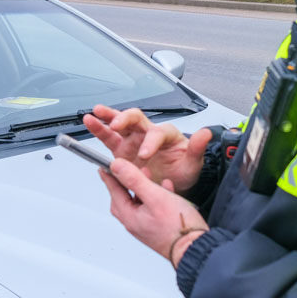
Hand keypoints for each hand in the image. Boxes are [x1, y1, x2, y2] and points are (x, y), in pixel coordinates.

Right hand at [84, 105, 212, 193]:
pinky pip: (109, 138)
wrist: (174, 183)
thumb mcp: (193, 162)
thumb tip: (206, 133)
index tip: (145, 154)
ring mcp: (134, 141)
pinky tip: (90, 123)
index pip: (157, 133)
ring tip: (94, 114)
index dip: (150, 142)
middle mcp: (148, 133)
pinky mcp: (122, 151)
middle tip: (117, 124)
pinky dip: (99, 130)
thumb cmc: (183, 170)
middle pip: (135, 118)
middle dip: (125, 119)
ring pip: (119, 124)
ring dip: (107, 118)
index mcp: (166, 135)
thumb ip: (197, 148)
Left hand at [99, 158, 207, 263]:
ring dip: (143, 188)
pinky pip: (152, 209)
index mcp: (130, 216)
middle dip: (125, 182)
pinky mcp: (158, 229)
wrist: (194, 248)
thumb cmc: (177, 227)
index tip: (104, 168)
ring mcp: (147, 227)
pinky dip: (155, 196)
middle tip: (125, 171)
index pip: (114, 192)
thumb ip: (135, 180)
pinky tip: (166, 190)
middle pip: (124, 199)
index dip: (110, 177)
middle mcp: (136, 224)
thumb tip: (117, 166)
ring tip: (148, 176)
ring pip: (139, 203)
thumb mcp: (155, 196)